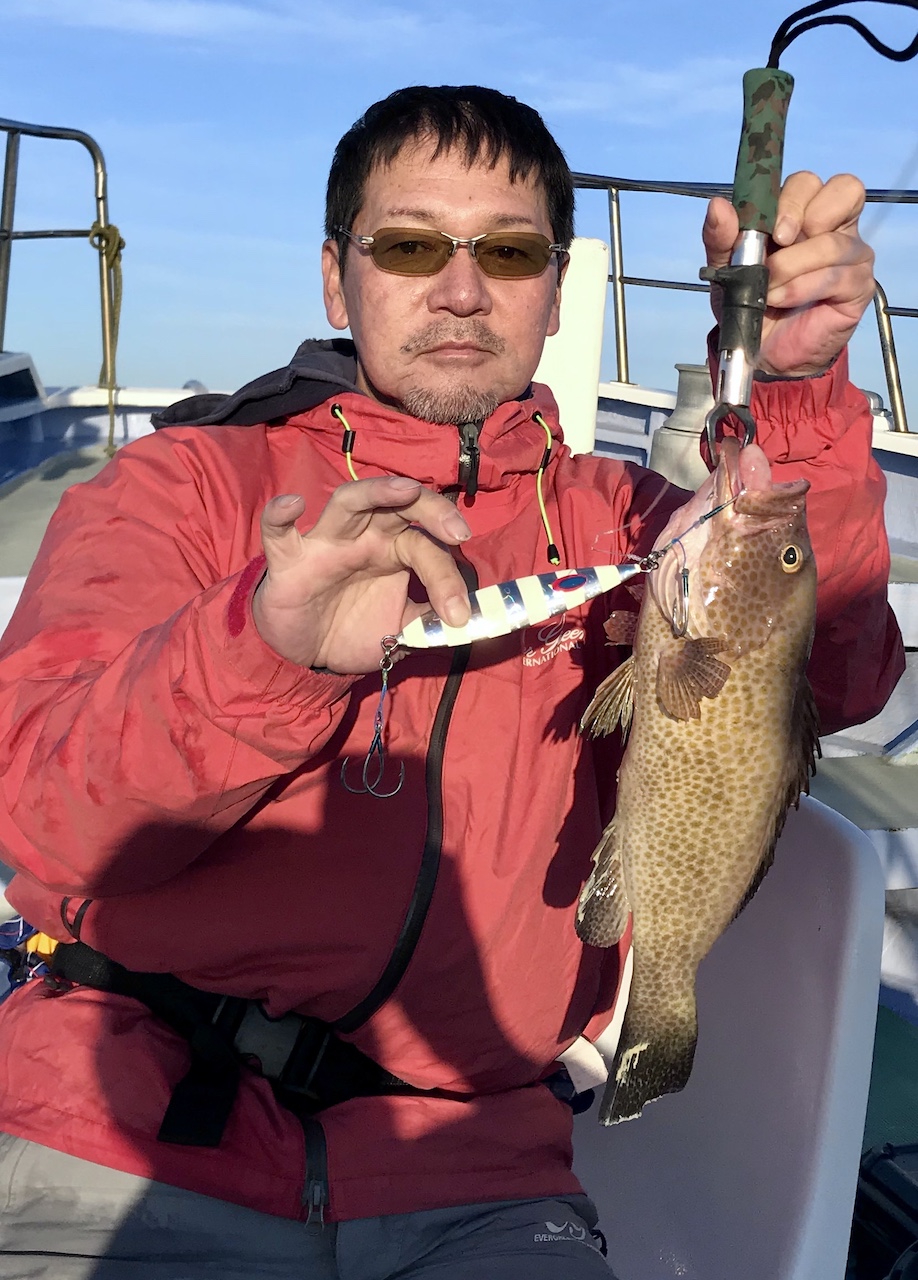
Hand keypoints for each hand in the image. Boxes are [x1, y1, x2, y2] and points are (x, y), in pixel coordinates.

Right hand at [252, 477, 471, 672]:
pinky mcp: (289, 559)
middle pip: (399, 504)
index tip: (460, 614)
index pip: (427, 547)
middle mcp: (365, 537)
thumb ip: (428, 623)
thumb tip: (465, 623)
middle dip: (431, 508)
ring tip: (405, 489)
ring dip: (377, 491)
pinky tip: (293, 505)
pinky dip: (280, 515)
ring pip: (349, 500)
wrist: (306, 653)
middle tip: (458, 531)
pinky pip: (279, 531)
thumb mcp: (399, 632)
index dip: (448, 578)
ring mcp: (326, 542)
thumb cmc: (354, 629)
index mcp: (394, 550)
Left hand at [702, 171, 874, 375]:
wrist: (764, 352)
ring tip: (771, 289)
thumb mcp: (727, 270)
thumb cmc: (751, 304)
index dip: (792, 199)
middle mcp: (834, 226)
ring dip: (794, 265)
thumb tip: (717, 205)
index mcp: (803, 213)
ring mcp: (851, 253)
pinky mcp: (859, 284)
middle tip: (779, 245)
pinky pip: (838, 274)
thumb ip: (721, 238)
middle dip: (802, 217)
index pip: (809, 183)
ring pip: (834, 240)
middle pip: (842, 190)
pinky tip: (785, 301)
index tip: (771, 230)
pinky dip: (804, 288)